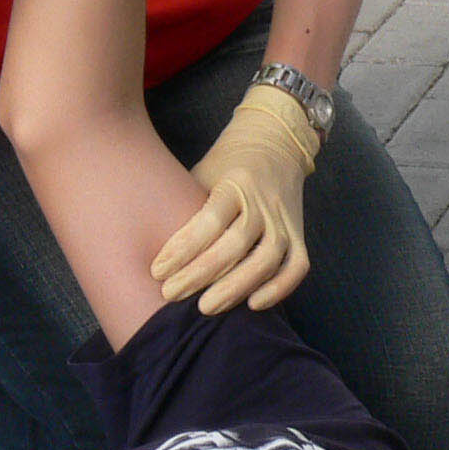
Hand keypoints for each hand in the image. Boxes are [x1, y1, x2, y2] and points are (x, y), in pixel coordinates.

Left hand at [152, 84, 319, 312]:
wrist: (273, 141)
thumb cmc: (224, 165)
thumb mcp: (201, 175)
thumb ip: (186, 209)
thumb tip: (149, 250)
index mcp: (235, 182)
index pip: (209, 220)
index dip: (183, 249)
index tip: (156, 271)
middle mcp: (263, 200)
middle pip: (236, 245)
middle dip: (200, 275)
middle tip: (170, 295)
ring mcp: (284, 218)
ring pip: (266, 259)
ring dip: (235, 287)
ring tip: (205, 307)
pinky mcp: (299, 232)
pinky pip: (297, 266)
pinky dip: (279, 288)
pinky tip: (252, 305)